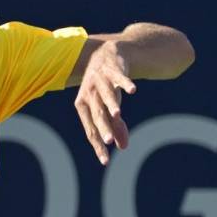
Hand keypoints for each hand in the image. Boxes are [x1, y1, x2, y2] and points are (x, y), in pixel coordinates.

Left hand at [74, 40, 136, 164]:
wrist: (106, 55)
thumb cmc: (104, 87)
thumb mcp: (108, 107)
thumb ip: (114, 126)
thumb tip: (122, 147)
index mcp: (84, 105)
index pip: (90, 128)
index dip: (96, 144)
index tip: (105, 161)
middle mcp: (89, 92)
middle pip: (96, 112)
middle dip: (102, 126)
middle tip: (107, 141)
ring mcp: (100, 79)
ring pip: (106, 94)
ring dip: (111, 103)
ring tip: (117, 115)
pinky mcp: (112, 68)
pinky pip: (119, 76)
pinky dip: (125, 82)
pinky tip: (133, 90)